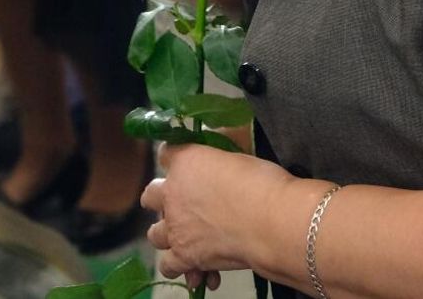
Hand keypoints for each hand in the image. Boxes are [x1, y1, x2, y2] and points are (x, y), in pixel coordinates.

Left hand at [141, 144, 294, 281]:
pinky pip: (168, 265)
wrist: (272, 221)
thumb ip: (220, 167)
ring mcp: (175, 226)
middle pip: (150, 195)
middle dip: (162, 200)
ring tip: (188, 238)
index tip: (186, 166)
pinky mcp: (183, 255)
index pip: (166, 154)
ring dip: (168, 235)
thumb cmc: (264, 185)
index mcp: (186, 161)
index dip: (176, 160)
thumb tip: (222, 174)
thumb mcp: (240, 160)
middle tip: (183, 205)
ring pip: (154, 234)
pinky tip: (197, 268)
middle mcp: (172, 193)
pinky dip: (180, 267)